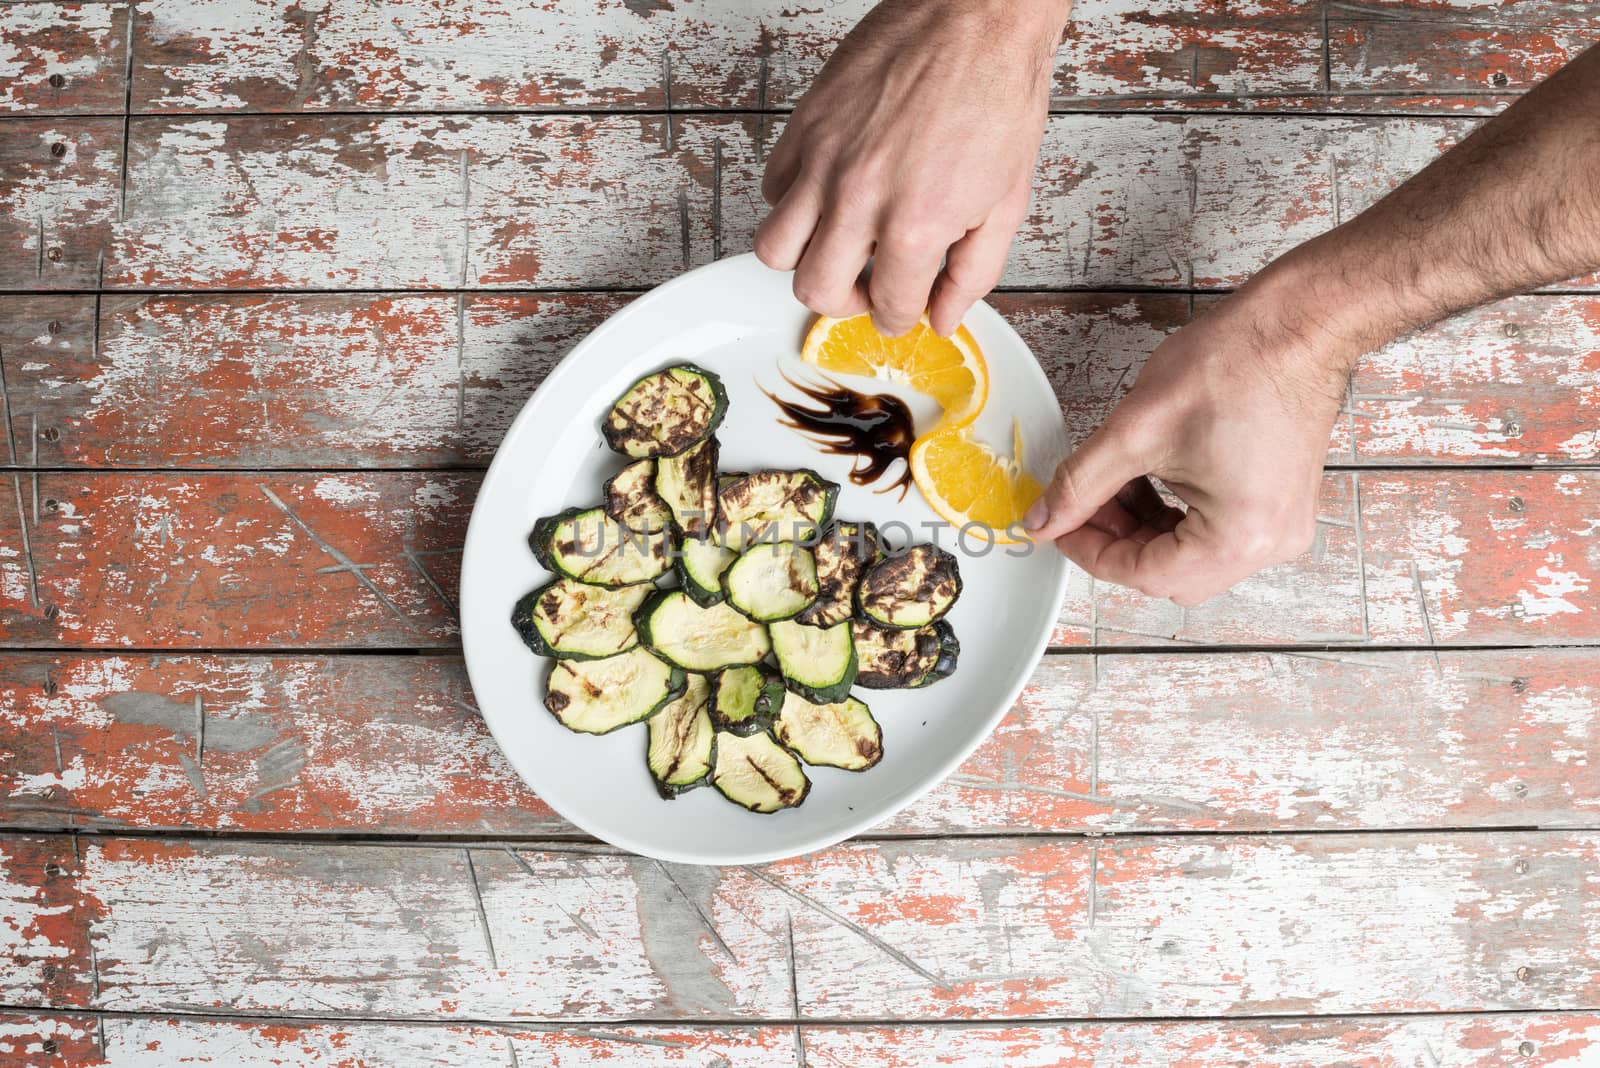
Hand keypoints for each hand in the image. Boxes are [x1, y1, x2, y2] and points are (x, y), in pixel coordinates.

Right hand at [755, 0, 1070, 336]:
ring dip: (805, 259)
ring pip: (774, 249)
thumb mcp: (1006, 202)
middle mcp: (858, 200)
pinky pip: (772, 188)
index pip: (888, 308)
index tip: (902, 307)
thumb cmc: (997, 98)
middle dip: (846, 302)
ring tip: (837, 246)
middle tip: (868, 285)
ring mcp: (824, 162)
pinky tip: (828, 194)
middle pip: (817, 291)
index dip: (899, 316)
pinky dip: (792, 203)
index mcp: (915, 226)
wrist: (976, 20)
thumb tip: (945, 317)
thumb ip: (973, 273)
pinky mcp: (805, 126)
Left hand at [1023, 259, 1357, 604]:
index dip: (1090, 552)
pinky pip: (1214, 530)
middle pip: (1169, 572)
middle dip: (1117, 539)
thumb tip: (1045, 518)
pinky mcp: (1279, 504)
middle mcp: (1270, 544)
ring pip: (1188, 553)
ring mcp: (1281, 525)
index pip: (1145, 573)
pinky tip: (1148, 478)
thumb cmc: (1237, 365)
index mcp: (1240, 537)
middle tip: (1082, 503)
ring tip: (1113, 482)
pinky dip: (1173, 512)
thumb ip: (1081, 483)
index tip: (1058, 527)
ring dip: (1142, 525)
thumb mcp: (1136, 430)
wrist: (1297, 325)